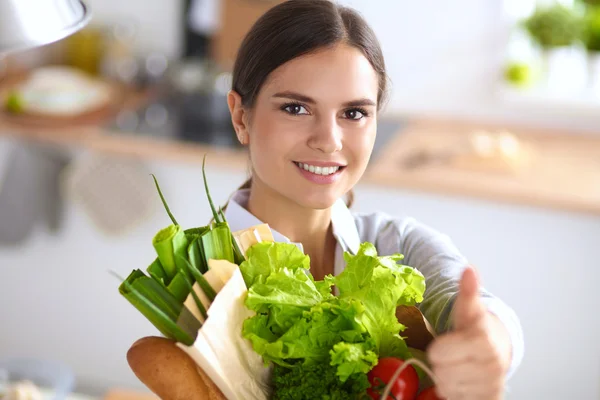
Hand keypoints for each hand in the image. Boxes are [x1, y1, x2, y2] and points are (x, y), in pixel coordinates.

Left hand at [427, 267, 511, 399]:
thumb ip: (468, 290)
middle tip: (450, 355)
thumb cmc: (475, 327)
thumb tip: (470, 268)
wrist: (499, 348)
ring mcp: (492, 385)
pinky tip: (463, 380)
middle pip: (442, 374)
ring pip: (448, 390)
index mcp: (483, 341)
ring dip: (447, 379)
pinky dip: (456, 393)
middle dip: (441, 364)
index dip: (437, 348)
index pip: (439, 353)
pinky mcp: (491, 399)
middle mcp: (492, 366)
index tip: (445, 342)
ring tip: (457, 366)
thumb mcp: (468, 308)